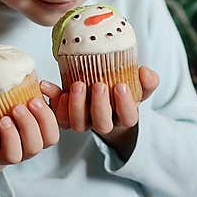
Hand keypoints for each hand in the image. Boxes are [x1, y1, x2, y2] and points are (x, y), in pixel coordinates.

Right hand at [0, 97, 59, 184]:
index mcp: (5, 155)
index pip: (13, 155)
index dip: (11, 139)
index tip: (2, 120)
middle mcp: (25, 150)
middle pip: (35, 146)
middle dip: (29, 126)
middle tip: (18, 106)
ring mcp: (39, 139)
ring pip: (51, 136)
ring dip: (45, 117)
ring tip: (33, 100)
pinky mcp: (48, 124)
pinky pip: (60, 120)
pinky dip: (55, 106)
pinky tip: (42, 89)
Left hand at [39, 66, 159, 157]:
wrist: (104, 89)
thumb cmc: (122, 87)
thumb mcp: (140, 84)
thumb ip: (147, 80)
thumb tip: (144, 72)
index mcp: (124, 116)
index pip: (128, 118)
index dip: (125, 105)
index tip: (121, 86)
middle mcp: (103, 122)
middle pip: (102, 124)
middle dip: (100, 105)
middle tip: (99, 85)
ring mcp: (84, 121)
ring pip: (78, 124)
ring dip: (76, 106)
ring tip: (77, 85)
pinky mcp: (66, 117)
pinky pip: (58, 115)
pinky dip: (52, 100)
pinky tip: (48, 85)